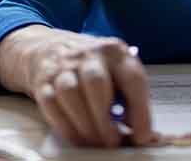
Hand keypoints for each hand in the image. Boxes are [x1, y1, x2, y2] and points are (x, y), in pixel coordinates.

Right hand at [0, 26, 155, 147]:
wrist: (52, 48)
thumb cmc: (93, 67)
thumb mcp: (118, 73)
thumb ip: (131, 102)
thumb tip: (146, 137)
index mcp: (115, 52)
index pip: (133, 79)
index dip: (140, 111)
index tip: (142, 137)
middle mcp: (89, 55)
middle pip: (96, 82)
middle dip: (104, 118)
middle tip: (113, 142)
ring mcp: (63, 66)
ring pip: (70, 93)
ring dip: (85, 124)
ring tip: (96, 142)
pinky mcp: (43, 80)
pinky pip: (51, 104)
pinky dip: (66, 126)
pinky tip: (78, 138)